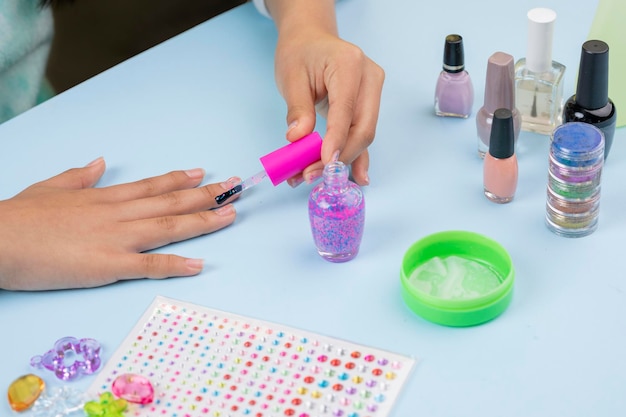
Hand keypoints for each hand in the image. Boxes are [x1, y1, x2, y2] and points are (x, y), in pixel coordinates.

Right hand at [0, 157, 238, 290]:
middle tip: (235, 187)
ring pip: (169, 228)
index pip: (152, 186)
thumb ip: (79, 176)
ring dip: (203, 222)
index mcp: (104, 198)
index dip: (180, 180)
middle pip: (170, 203)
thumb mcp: (49, 188)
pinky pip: (149, 265)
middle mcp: (117, 214)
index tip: (202, 172)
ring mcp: (115, 238)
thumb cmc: (18, 218)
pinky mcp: (107, 265)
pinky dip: (177, 265)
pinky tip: (199, 264)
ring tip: (231, 214)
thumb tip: (100, 162)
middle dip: (206, 195)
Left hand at [270, 1, 384, 185]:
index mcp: (349, 64)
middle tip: (311, 174)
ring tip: (314, 176)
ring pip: (363, 135)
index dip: (336, 140)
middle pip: (363, 128)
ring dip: (341, 160)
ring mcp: (373, 92)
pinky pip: (363, 134)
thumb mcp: (291, 77)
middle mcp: (369, 78)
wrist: (311, 40)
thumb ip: (297, 109)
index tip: (325, 163)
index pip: (346, 110)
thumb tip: (298, 139)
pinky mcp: (369, 106)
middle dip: (339, 156)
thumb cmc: (300, 53)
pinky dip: (355, 156)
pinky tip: (357, 177)